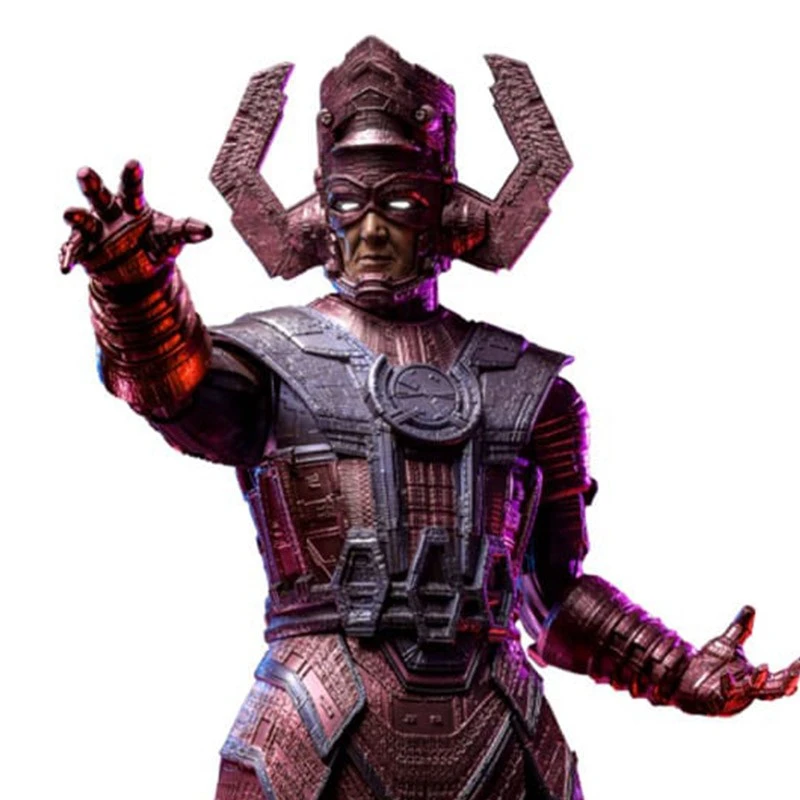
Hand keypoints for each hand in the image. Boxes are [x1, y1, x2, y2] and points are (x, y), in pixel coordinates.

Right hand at [59, 160, 210, 283]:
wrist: (137, 273)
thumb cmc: (153, 244)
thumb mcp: (170, 238)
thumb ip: (186, 231)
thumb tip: (209, 230)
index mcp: (131, 205)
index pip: (132, 188)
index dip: (132, 176)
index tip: (134, 163)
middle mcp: (109, 213)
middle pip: (100, 195)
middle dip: (92, 183)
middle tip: (84, 171)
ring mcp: (94, 231)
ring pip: (83, 220)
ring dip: (75, 216)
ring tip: (68, 212)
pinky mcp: (84, 250)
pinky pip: (73, 251)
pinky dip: (68, 258)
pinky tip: (65, 268)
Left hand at [675, 605, 799, 715]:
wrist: (684, 679)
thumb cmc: (709, 665)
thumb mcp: (726, 644)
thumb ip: (741, 629)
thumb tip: (750, 607)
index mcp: (754, 679)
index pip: (781, 678)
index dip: (794, 671)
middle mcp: (748, 691)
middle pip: (774, 690)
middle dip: (787, 682)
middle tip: (796, 672)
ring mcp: (733, 697)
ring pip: (751, 693)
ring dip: (759, 682)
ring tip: (764, 667)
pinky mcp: (715, 700)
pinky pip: (724, 695)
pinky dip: (727, 686)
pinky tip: (726, 677)